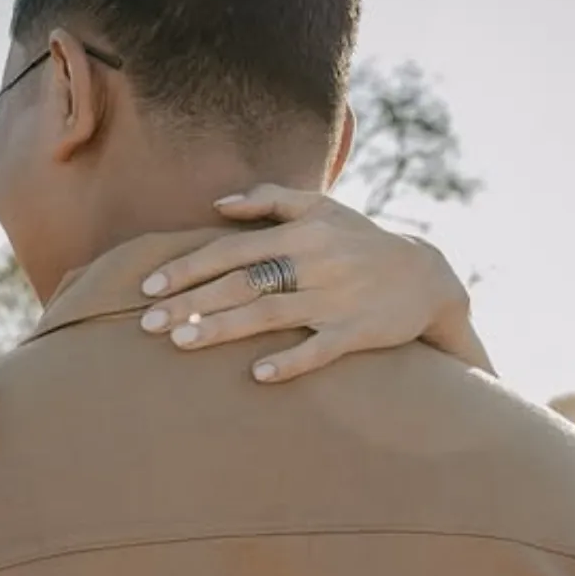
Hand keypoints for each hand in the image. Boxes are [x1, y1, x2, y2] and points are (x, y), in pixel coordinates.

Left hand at [135, 185, 484, 382]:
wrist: (428, 278)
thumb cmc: (360, 242)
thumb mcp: (324, 209)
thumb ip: (272, 200)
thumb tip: (218, 204)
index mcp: (300, 233)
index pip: (231, 249)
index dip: (188, 268)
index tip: (148, 287)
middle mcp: (314, 263)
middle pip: (241, 283)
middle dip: (190, 302)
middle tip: (146, 323)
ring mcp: (336, 299)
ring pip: (270, 314)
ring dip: (223, 328)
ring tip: (180, 343)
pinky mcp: (358, 332)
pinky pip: (320, 348)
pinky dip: (291, 361)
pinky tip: (258, 375)